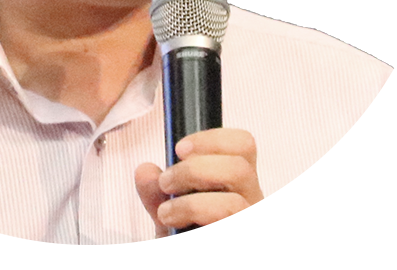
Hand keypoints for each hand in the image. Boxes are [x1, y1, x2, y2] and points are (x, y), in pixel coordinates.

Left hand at [135, 128, 267, 244]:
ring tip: (166, 215)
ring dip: (193, 206)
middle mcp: (252, 203)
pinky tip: (191, 240)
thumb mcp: (170, 208)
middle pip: (239, 169)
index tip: (179, 149)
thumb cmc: (188, 234)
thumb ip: (155, 189)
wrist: (191, 256)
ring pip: (235, 206)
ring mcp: (252, 232)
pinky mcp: (246, 253)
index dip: (212, 139)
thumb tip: (145, 171)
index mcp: (238, 181)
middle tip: (166, 183)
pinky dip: (210, 242)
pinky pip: (235, 248)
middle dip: (194, 171)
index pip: (243, 145)